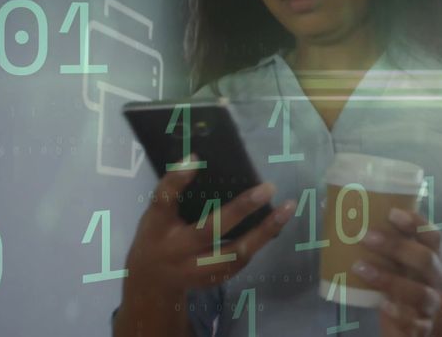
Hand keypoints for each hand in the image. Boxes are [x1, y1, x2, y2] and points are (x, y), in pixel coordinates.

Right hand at [124, 155, 295, 293]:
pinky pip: (240, 261)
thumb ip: (174, 193)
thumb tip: (198, 159)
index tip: (195, 159)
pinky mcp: (212, 280)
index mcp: (157, 226)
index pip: (163, 201)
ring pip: (234, 252)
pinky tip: (276, 224)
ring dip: (264, 230)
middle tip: (267, 187)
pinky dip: (259, 241)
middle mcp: (176, 249)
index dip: (176, 181)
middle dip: (241, 208)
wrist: (154, 282)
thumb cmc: (159, 236)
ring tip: (287, 207)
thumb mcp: (157, 214)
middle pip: (210, 230)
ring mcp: (195, 269)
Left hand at [352, 208, 441, 336]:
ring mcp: (430, 303)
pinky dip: (400, 313)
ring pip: (419, 292)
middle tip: (365, 236)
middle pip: (424, 259)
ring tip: (360, 268)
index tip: (391, 213)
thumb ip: (378, 240)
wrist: (417, 321)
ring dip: (389, 279)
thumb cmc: (403, 281)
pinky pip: (415, 322)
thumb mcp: (396, 261)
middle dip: (395, 246)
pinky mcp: (422, 326)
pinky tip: (383, 304)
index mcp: (432, 256)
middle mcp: (436, 277)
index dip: (415, 223)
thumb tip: (331, 208)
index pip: (431, 235)